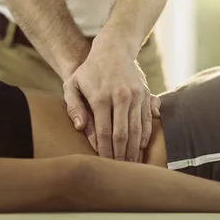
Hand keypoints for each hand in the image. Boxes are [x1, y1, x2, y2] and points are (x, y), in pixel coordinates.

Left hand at [63, 42, 159, 161]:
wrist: (113, 48)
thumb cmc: (89, 70)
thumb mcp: (72, 84)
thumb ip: (73, 106)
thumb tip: (80, 127)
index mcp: (101, 97)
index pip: (104, 133)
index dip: (105, 152)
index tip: (104, 165)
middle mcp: (120, 97)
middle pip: (122, 134)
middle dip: (121, 156)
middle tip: (120, 171)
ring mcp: (135, 95)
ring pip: (137, 129)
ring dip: (134, 149)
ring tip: (131, 164)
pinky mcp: (146, 93)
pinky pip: (147, 119)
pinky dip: (145, 135)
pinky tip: (141, 146)